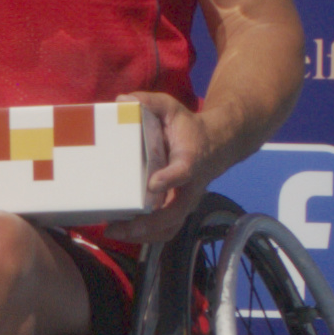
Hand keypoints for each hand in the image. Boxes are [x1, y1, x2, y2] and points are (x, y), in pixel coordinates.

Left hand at [105, 90, 209, 245]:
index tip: (153, 183)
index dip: (170, 178)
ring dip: (144, 234)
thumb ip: (150, 102)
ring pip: (170, 226)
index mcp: (190, 159)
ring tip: (115, 232)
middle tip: (118, 224)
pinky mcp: (180, 208)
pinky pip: (167, 229)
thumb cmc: (188, 127)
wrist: (217, 144)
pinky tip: (124, 232)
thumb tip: (122, 99)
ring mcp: (186, 200)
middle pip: (174, 211)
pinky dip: (147, 235)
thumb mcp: (171, 108)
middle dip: (147, 222)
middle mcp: (191, 185)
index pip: (183, 171)